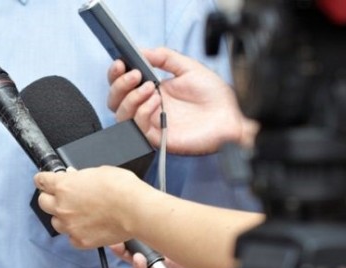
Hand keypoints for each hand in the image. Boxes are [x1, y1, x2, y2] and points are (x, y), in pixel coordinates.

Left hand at [34, 166, 148, 248]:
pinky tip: (87, 226)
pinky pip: (70, 237)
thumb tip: (75, 178)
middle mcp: (62, 206)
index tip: (45, 181)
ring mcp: (69, 225)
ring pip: (55, 222)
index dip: (43, 180)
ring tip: (78, 213)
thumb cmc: (122, 189)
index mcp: (64, 186)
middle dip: (51, 198)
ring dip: (62, 217)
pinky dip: (76, 232)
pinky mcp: (80, 240)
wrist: (135, 210)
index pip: (41, 181)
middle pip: (43, 203)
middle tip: (62, 197)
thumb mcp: (98, 171)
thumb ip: (80, 177)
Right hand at [106, 47, 249, 154]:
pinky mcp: (157, 138)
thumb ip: (164, 57)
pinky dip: (143, 112)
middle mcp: (147, 107)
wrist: (230, 116)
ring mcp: (150, 123)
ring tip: (151, 89)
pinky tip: (157, 103)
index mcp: (151, 90)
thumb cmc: (214, 96)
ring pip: (121, 115)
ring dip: (132, 99)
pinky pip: (138, 127)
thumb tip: (142, 50)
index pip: (122, 84)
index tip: (120, 63)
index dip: (116, 74)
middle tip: (135, 75)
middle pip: (114, 100)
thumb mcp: (188, 67)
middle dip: (119, 86)